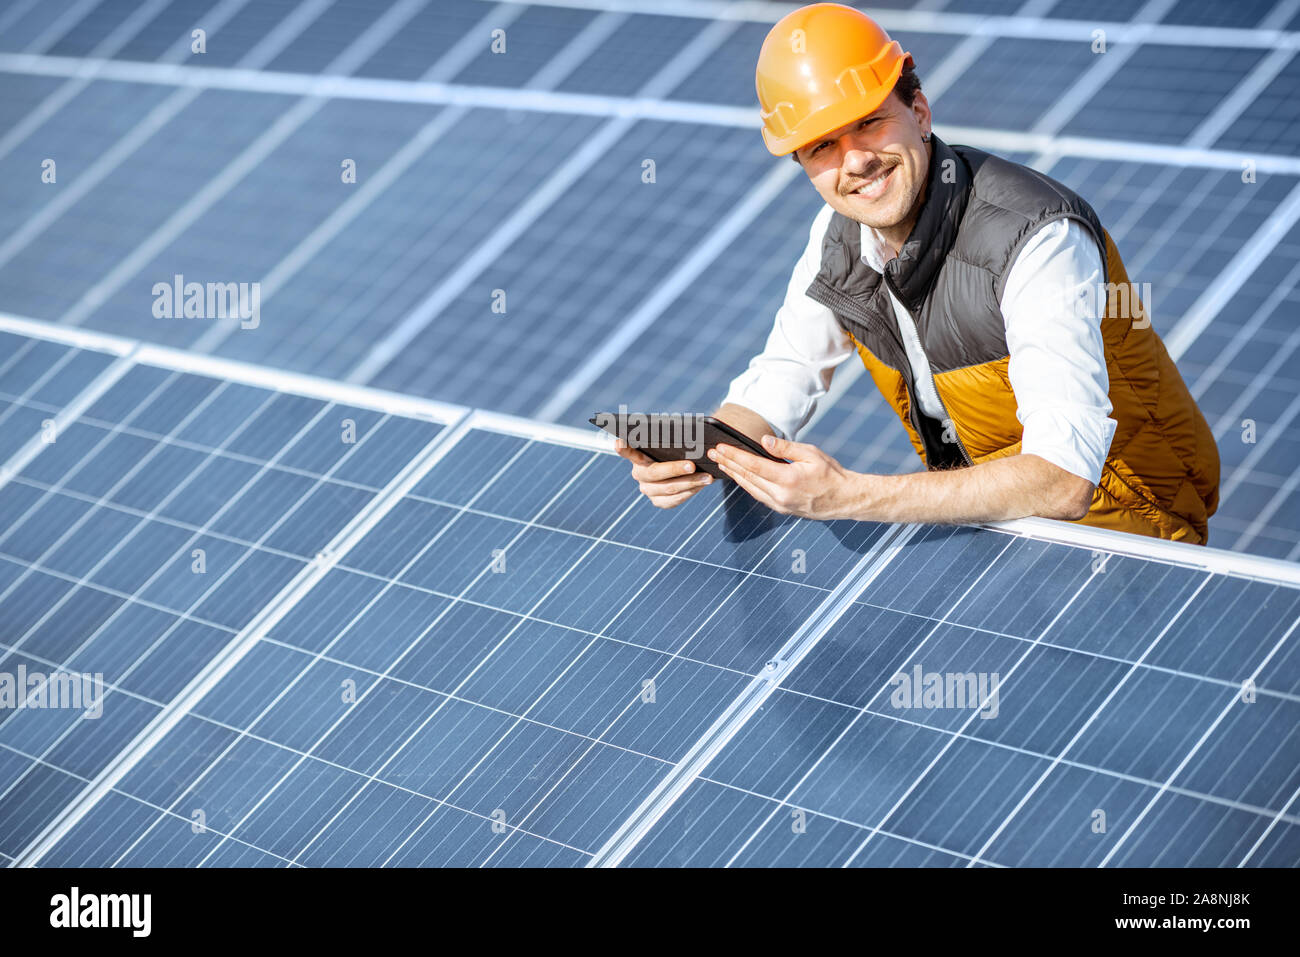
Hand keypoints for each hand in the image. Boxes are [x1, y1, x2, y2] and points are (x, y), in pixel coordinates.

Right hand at [614, 438, 713, 508]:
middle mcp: (638, 474)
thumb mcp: (674, 442)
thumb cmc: (678, 449)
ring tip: (707, 477)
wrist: (683, 468)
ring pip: (668, 488)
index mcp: (638, 456)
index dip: (623, 448)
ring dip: (690, 482)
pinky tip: (701, 485)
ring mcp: (647, 489)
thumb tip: (689, 437)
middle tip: (692, 465)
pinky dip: (689, 492)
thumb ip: (673, 440)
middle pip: (655, 473)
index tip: (619, 442)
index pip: (627, 450)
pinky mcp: (658, 501)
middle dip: (674, 469)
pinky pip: (674, 500)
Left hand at [708, 434, 861, 519]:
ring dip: (734, 475)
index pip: (753, 466)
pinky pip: (758, 495)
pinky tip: (739, 476)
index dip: (734, 456)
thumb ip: (785, 447)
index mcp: (788, 479)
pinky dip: (746, 484)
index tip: (720, 448)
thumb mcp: (811, 454)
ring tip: (722, 463)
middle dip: (728, 464)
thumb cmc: (830, 473)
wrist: (844, 499)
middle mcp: (781, 495)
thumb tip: (762, 441)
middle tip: (713, 453)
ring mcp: (780, 505)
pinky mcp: (781, 509)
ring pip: (750, 489)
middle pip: (747, 478)